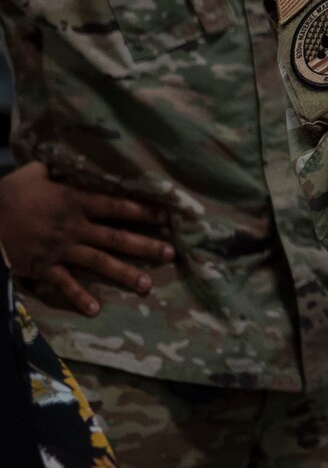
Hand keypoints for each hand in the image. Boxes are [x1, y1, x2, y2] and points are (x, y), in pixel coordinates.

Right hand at [0, 162, 174, 315]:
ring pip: (99, 262)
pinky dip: (80, 297)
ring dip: (124, 274)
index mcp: (75, 202)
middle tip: (171, 254)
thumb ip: (56, 169)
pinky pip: (65, 284)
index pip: (117, 206)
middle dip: (146, 246)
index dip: (143, 210)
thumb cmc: (7, 195)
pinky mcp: (44, 267)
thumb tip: (69, 157)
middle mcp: (74, 227)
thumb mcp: (33, 174)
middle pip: (117, 237)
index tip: (167, 216)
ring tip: (147, 285)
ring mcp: (60, 250)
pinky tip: (96, 310)